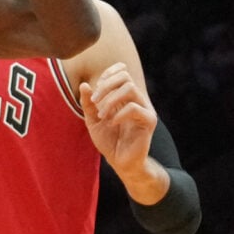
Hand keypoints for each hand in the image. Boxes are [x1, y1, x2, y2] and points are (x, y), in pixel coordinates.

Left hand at [77, 61, 157, 175]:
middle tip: (94, 102)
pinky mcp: (149, 121)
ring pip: (130, 88)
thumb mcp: (93, 121)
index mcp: (125, 96)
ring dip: (111, 100)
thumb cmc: (109, 141)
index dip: (108, 74)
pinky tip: (112, 123)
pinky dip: (119, 114)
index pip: (122, 72)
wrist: (120, 162)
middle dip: (106, 86)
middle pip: (125, 76)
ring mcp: (144, 108)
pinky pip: (134, 108)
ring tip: (102, 115)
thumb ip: (88, 104)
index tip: (95, 90)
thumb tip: (84, 85)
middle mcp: (137, 99)